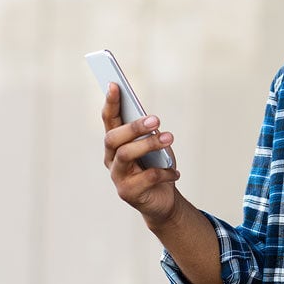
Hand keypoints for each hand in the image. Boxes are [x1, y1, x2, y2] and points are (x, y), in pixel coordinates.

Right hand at [101, 82, 180, 225]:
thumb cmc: (157, 166)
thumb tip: (149, 120)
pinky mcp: (128, 193)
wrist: (162, 199)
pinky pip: (147, 177)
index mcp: (115, 143)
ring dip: (149, 144)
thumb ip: (148, 133)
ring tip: (170, 138)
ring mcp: (117, 176)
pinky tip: (175, 172)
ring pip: (126, 155)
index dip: (110, 102)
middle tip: (156, 119)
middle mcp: (111, 158)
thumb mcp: (154, 145)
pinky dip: (164, 172)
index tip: (114, 84)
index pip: (108, 119)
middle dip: (134, 126)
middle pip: (114, 138)